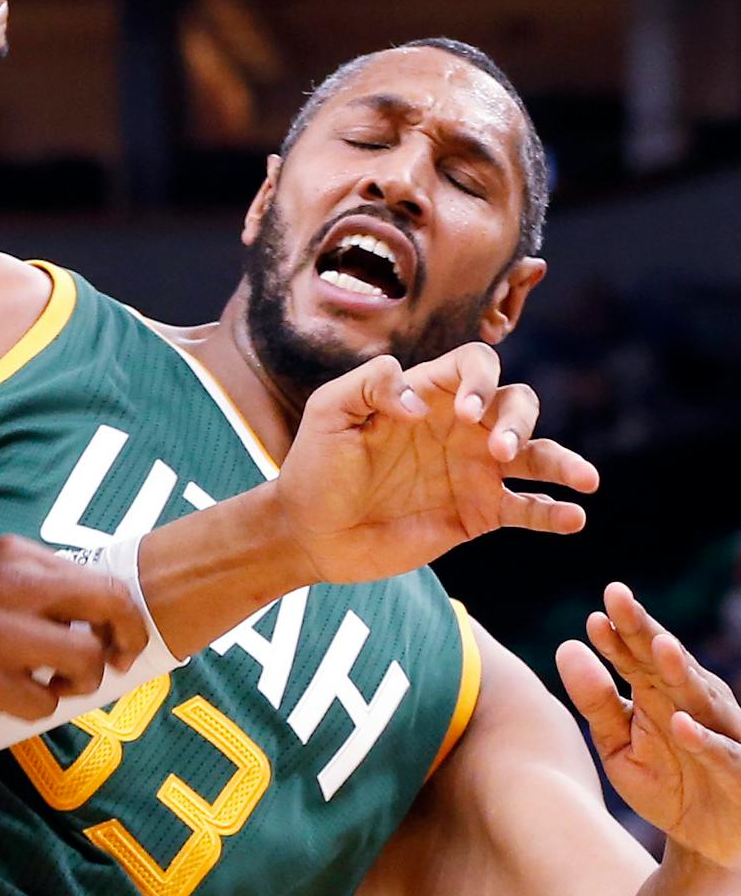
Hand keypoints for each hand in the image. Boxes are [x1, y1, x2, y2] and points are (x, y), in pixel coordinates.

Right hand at [0, 535, 147, 720]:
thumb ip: (37, 585)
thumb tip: (103, 617)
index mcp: (13, 555)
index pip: (100, 580)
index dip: (124, 616)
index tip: (118, 640)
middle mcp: (9, 584)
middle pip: (109, 606)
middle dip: (124, 640)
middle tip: (114, 662)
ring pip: (85, 659)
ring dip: (79, 680)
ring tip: (52, 683)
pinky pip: (44, 702)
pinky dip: (36, 706)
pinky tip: (11, 696)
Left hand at [269, 342, 598, 584]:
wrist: (310, 530)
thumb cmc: (315, 465)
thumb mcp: (328, 413)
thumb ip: (368, 385)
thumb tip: (419, 403)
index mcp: (428, 394)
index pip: (476, 365)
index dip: (481, 380)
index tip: (464, 413)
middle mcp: (461, 428)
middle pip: (517, 404)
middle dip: (519, 421)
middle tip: (501, 450)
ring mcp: (474, 471)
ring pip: (538, 456)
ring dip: (563, 463)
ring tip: (584, 480)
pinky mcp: (478, 515)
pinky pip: (528, 510)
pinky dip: (554, 513)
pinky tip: (572, 518)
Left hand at [558, 583, 740, 870]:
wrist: (705, 842)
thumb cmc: (665, 785)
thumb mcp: (619, 746)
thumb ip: (595, 702)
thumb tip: (567, 646)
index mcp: (660, 695)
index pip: (634, 657)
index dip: (616, 635)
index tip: (593, 615)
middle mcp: (692, 705)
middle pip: (666, 663)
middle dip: (644, 631)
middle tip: (619, 598)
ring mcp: (719, 734)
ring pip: (699, 697)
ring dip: (679, 671)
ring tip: (657, 645)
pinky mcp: (738, 771)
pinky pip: (723, 753)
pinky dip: (703, 740)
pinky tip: (681, 724)